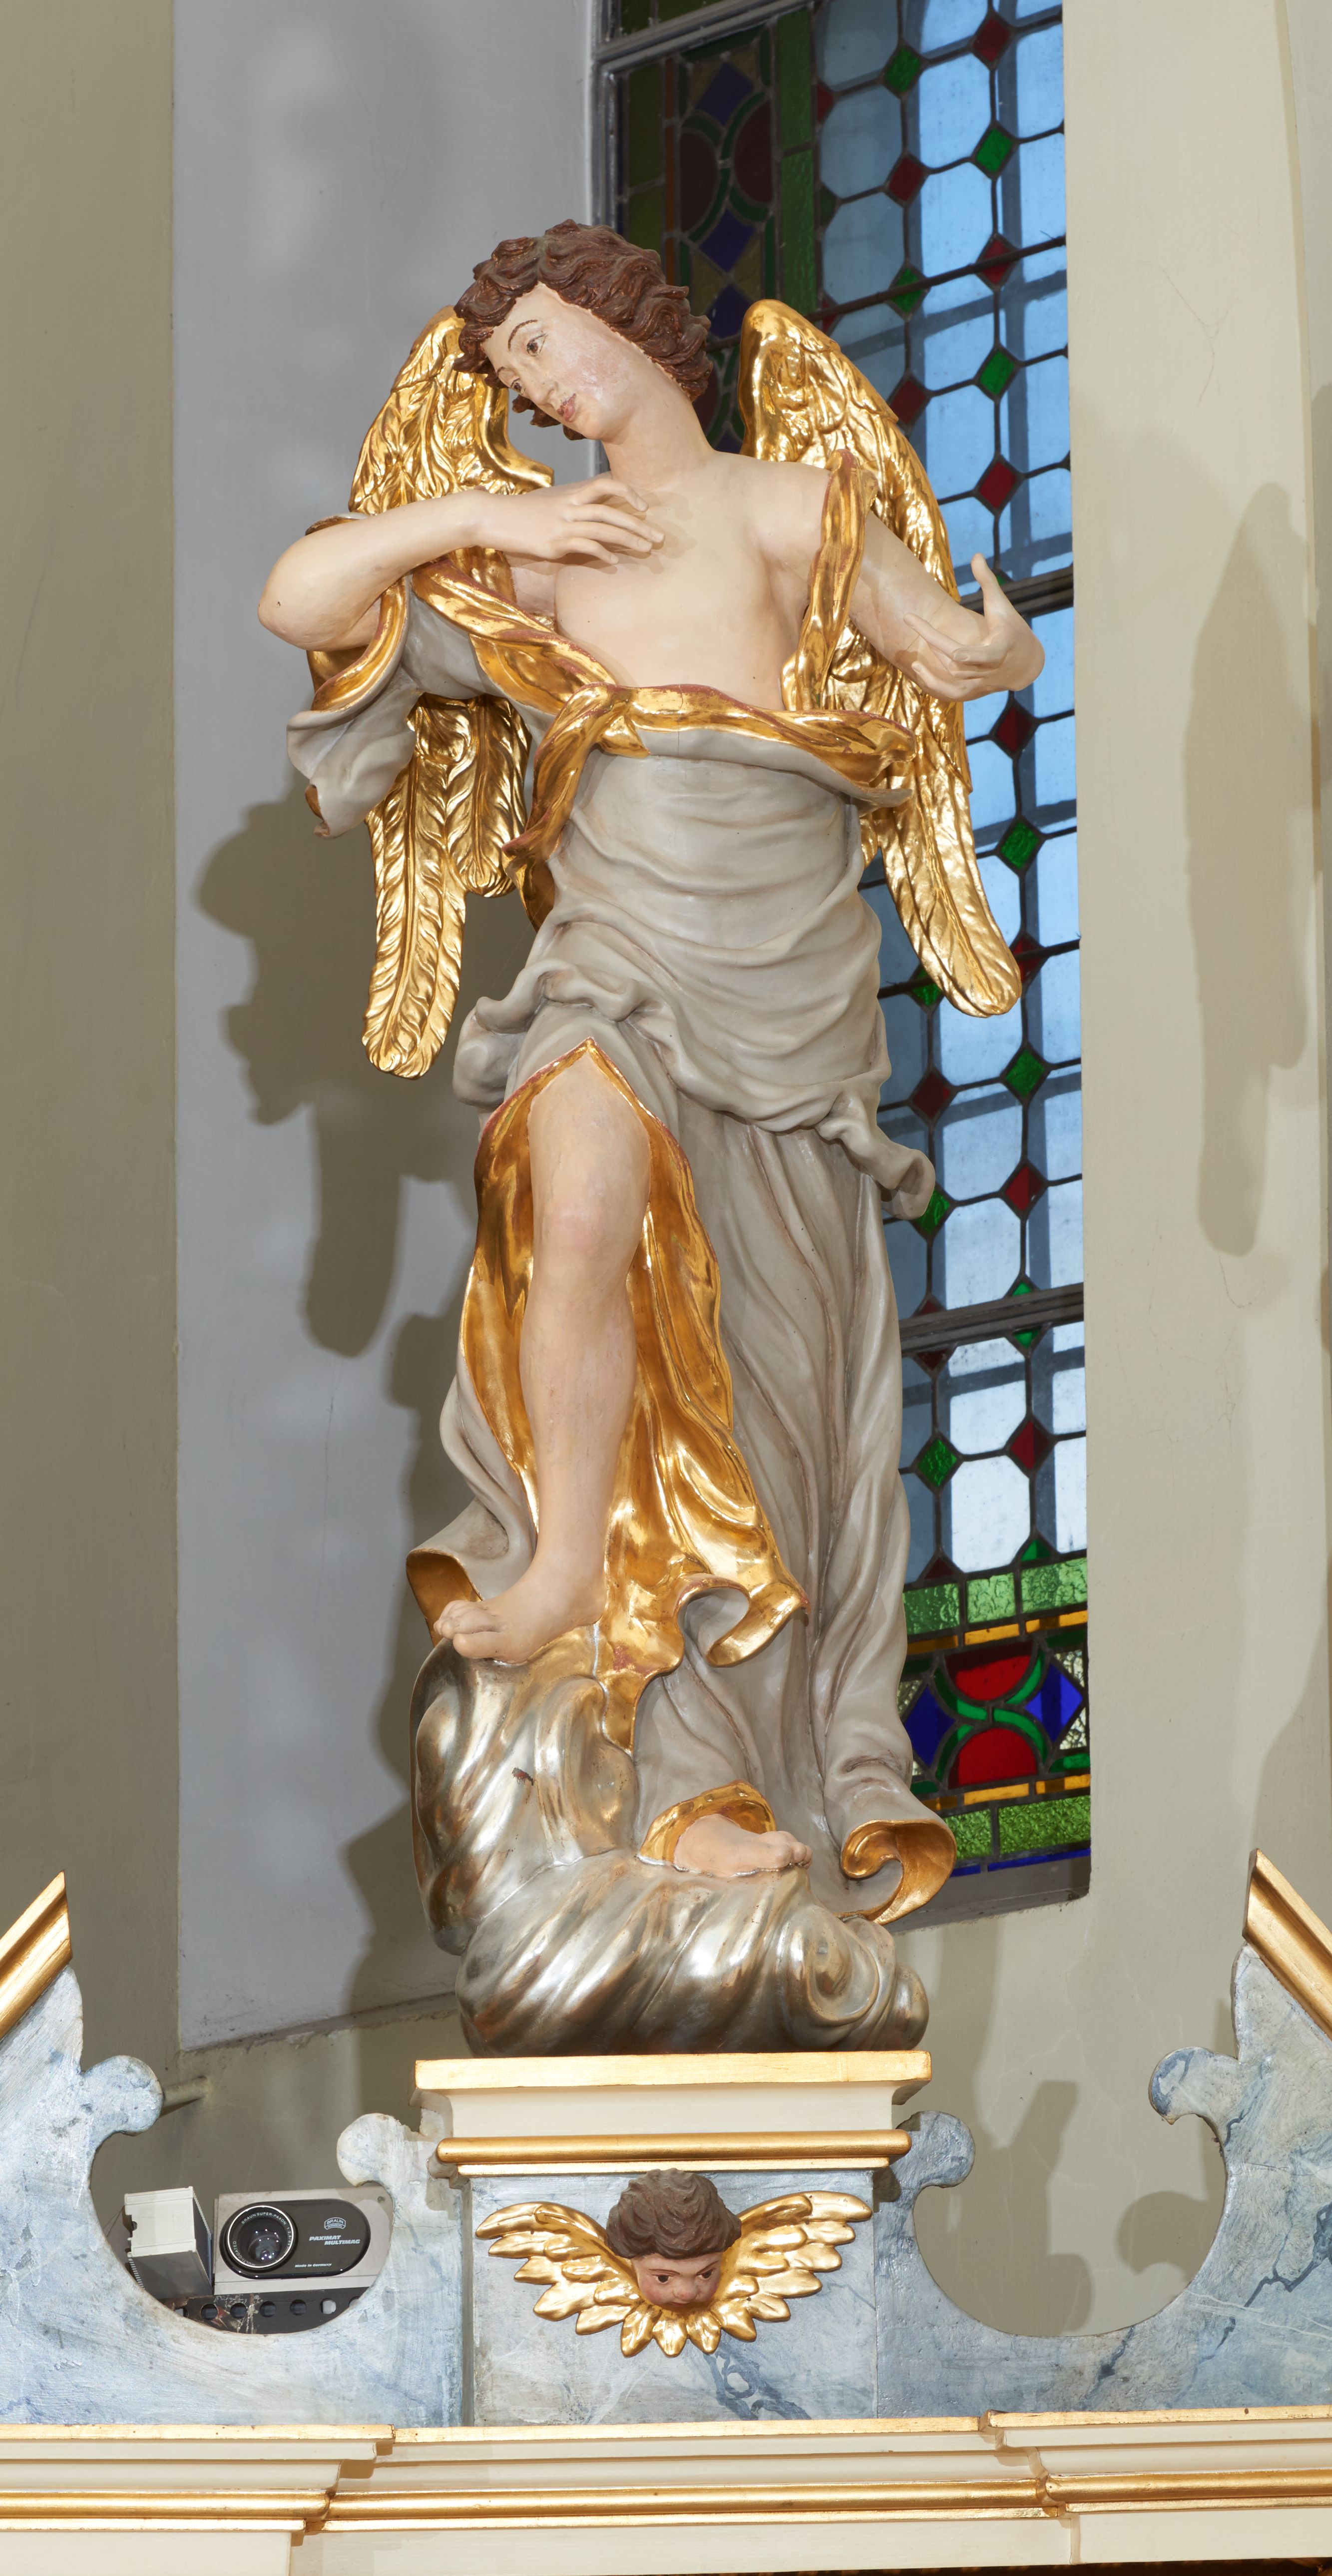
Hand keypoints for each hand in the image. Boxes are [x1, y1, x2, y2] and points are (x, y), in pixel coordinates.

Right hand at [473, 477, 662, 569]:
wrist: (491, 517)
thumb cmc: (520, 512)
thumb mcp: (548, 502)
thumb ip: (570, 506)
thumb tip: (589, 514)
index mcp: (570, 494)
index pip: (606, 485)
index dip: (628, 493)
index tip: (645, 506)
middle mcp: (570, 506)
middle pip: (612, 510)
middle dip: (639, 524)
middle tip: (659, 537)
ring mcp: (562, 524)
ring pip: (603, 528)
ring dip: (628, 539)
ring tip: (646, 549)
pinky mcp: (554, 543)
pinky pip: (585, 546)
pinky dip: (602, 553)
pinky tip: (614, 561)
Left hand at [901, 555, 1043, 701]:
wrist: (1026, 664)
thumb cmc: (1011, 629)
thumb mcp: (1002, 606)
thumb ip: (987, 582)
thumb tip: (976, 554)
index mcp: (1000, 648)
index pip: (982, 654)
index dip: (970, 656)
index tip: (955, 652)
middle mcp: (990, 669)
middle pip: (958, 662)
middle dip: (933, 640)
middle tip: (910, 619)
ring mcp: (982, 683)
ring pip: (953, 678)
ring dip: (932, 663)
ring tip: (914, 651)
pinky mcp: (975, 691)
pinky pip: (951, 693)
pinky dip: (934, 685)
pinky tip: (917, 669)